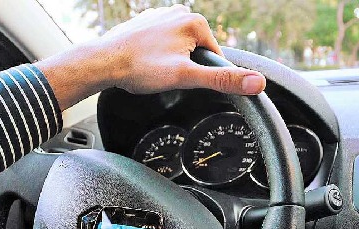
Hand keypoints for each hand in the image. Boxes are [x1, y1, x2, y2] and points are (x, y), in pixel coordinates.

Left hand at [36, 5, 265, 109]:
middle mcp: (179, 13)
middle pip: (196, 53)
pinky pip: (161, 44)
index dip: (201, 75)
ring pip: (178, 49)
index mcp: (195, 22)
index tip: (183, 81)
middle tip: (164, 77)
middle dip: (184, 69)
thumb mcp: (186, 77)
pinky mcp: (146, 23)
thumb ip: (221, 80)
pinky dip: (156, 56)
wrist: (104, 62)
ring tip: (151, 70)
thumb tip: (258, 83)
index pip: (214, 56)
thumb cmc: (142, 68)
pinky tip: (144, 63)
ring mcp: (161, 16)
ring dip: (169, 64)